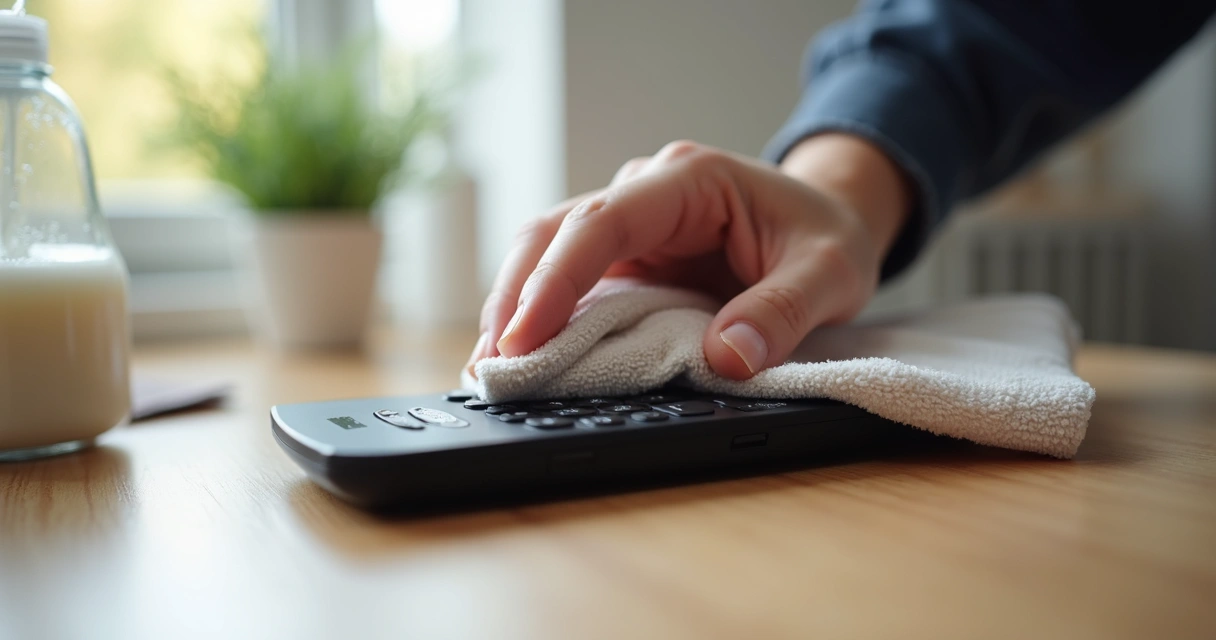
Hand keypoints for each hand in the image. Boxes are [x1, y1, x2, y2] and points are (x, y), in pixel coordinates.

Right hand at [467, 134, 910, 379]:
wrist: (832, 217)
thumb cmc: (829, 236)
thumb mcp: (829, 274)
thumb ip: (782, 312)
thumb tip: (725, 359)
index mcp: (688, 180)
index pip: (601, 222)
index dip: (557, 279)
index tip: (525, 336)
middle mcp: (646, 193)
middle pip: (554, 232)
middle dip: (515, 297)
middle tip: (491, 366)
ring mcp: (630, 224)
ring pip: (547, 252)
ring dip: (513, 306)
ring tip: (489, 369)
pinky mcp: (626, 257)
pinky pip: (568, 278)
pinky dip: (539, 316)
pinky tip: (521, 357)